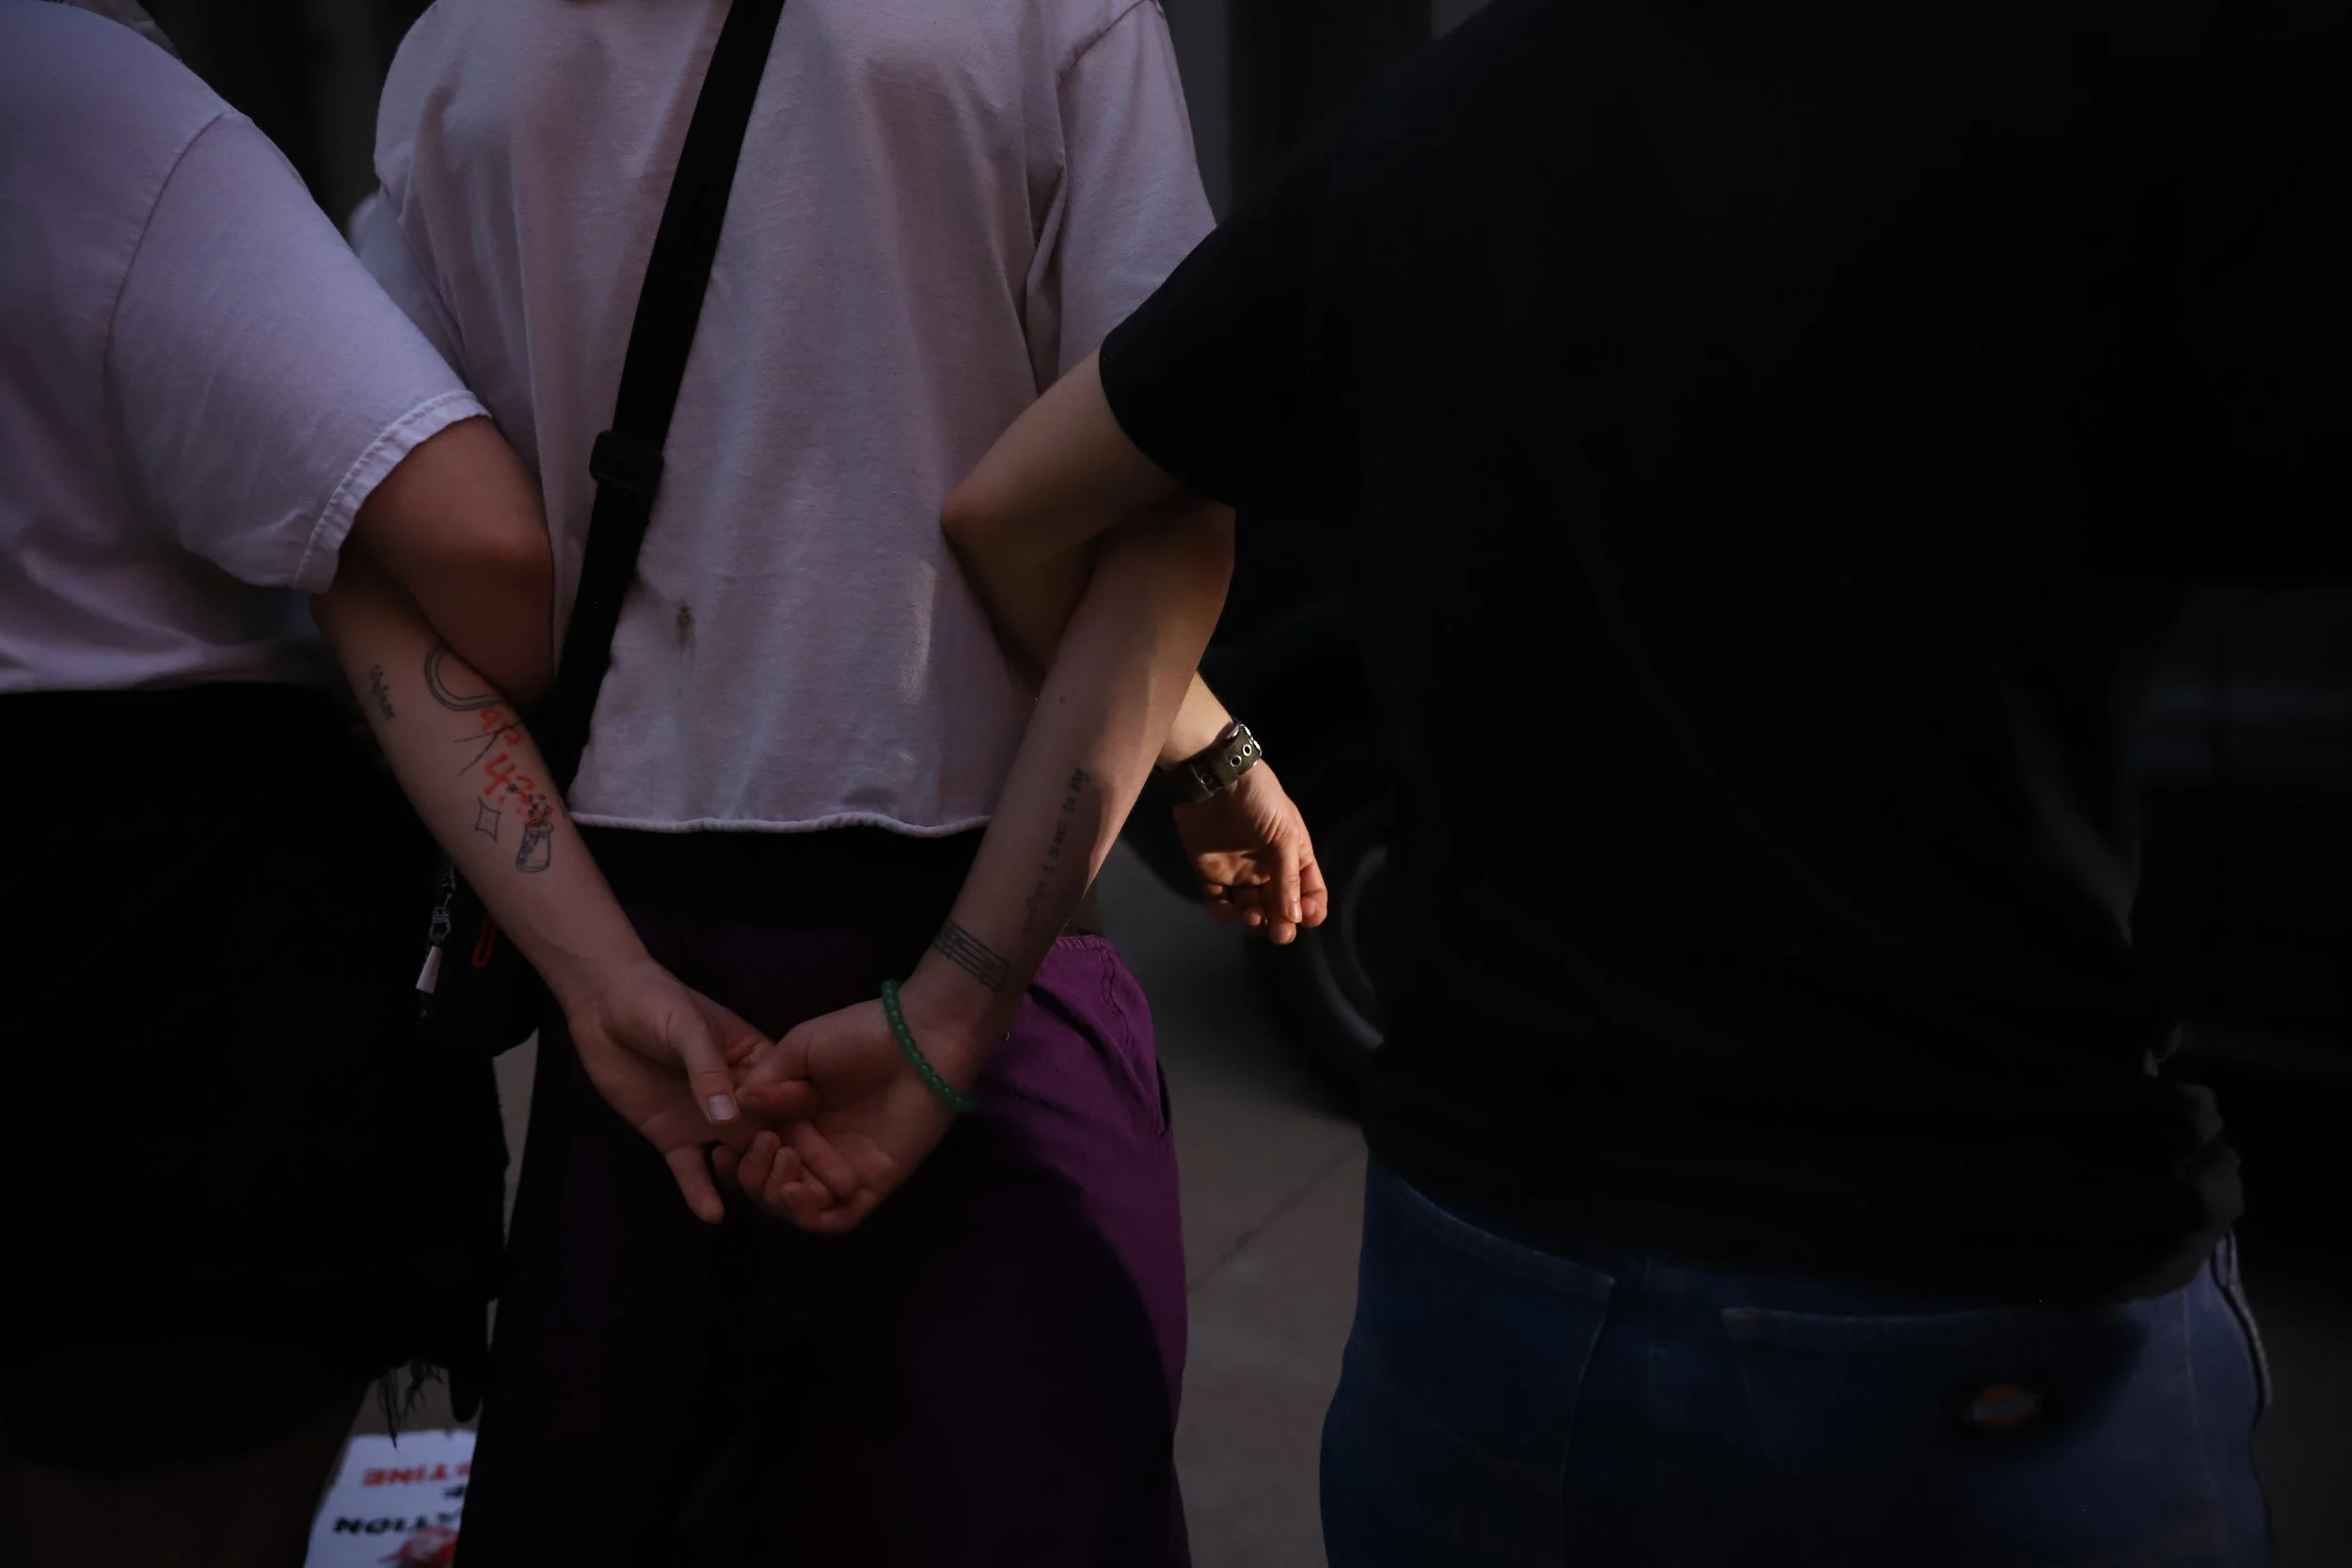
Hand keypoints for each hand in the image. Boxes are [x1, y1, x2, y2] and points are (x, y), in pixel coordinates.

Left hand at [564, 957, 817, 1223]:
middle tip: (817, 1198)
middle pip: (771, 1136)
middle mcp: (740, 1099)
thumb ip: (708, 1072)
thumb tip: (729, 1120)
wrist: (604, 1007)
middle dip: (793, 1167)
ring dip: (752, 1180)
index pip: (788, 1101)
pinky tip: (712, 1215)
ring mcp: (708, 1120)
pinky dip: (700, 1192)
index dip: (811, 1131)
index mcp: (757, 1064)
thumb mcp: (687, 1027)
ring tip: (769, 1203)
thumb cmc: (656, 1002)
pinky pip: (690, 1169)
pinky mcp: (673, 1136)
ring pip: (737, 1158)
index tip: (839, 1163)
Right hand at [723, 968, 992, 1234]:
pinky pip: (833, 1219)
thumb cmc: (859, 1035)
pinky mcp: (870, 1186)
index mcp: (794, 1116)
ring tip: (785, 1159)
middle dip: (753, 1174)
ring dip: (776, 1193)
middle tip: (763, 1145)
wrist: (917, 1040)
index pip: (754, 1151)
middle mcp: (814, 1148)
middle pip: (768, 1184)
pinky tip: (797, 1189)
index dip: (734, 1156)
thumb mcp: (799, 1049)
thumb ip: (766, 1084)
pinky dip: (807, 1214)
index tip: (722, 1146)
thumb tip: (737, 1108)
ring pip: (795, 1206)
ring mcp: (842, 1170)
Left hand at [1173, 761, 1327, 943]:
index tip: (1305, 916)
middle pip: (1280, 908)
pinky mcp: (1210, 874)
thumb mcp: (1284, 833)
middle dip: (1282, 924)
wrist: (1214, 777)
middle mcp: (1268, 868)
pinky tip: (1230, 912)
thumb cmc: (1258, 799)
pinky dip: (1225, 915)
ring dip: (1255, 922)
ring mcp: (1239, 872)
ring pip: (1251, 911)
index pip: (1309, 892)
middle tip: (1279, 932)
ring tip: (1253, 917)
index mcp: (1294, 856)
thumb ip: (1288, 876)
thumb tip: (1296, 919)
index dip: (1310, 909)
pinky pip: (1220, 904)